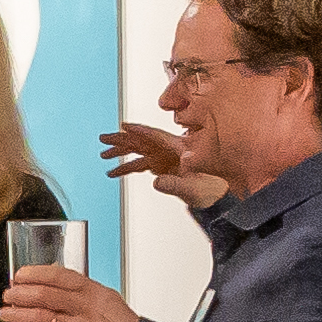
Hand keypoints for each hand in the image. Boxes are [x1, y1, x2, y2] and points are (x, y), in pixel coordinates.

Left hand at [0, 266, 141, 321]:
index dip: (35, 274)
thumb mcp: (104, 296)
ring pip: (41, 318)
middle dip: (20, 294)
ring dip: (18, 315)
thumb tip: (52, 279)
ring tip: (5, 314)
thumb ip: (80, 289)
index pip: (58, 276)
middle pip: (45, 296)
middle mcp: (84, 307)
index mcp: (91, 291)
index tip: (19, 275)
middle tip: (8, 295)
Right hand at [101, 120, 222, 207]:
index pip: (155, 136)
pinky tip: (115, 171)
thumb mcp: (193, 189)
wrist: (217, 195)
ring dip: (121, 153)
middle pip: (142, 141)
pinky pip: (140, 164)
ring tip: (104, 154)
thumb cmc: (212, 188)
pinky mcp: (162, 167)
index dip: (139, 130)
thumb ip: (174, 185)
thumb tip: (156, 182)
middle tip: (104, 138)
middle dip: (122, 139)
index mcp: (178, 149)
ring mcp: (165, 158)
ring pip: (138, 151)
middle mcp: (169, 151)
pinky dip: (126, 167)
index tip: (124, 126)